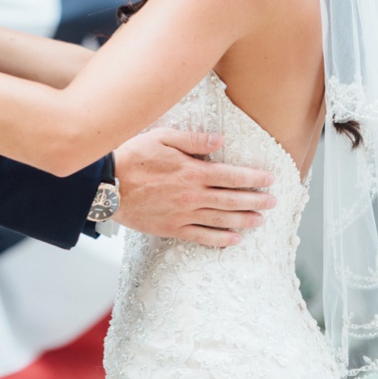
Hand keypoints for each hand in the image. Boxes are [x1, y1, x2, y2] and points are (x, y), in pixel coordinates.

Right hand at [111, 127, 276, 247]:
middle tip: (272, 202)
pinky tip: (234, 240)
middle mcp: (193, 195)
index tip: (269, 179)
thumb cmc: (130, 158)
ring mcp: (183, 214)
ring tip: (260, 220)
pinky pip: (202, 237)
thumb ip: (192, 139)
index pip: (232, 176)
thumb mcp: (160, 138)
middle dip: (256, 200)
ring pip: (222, 219)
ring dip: (244, 220)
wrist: (105, 186)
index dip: (253, 178)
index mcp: (192, 171)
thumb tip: (220, 140)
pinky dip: (221, 239)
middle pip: (232, 199)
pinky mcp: (172, 228)